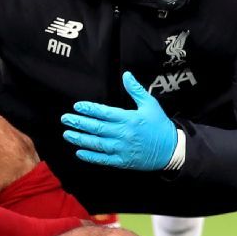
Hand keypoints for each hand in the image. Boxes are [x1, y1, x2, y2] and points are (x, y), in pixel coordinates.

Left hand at [61, 72, 178, 170]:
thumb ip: (136, 90)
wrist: (171, 149)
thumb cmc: (159, 125)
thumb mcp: (150, 104)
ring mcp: (122, 149)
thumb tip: (126, 74)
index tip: (77, 106)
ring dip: (80, 139)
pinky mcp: (123, 161)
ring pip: (97, 144)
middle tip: (65, 119)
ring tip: (67, 134)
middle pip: (97, 128)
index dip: (89, 109)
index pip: (104, 113)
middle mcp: (124, 134)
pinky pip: (103, 159)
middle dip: (79, 123)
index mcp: (129, 119)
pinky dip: (90, 157)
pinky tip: (79, 153)